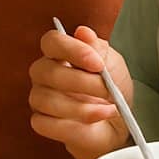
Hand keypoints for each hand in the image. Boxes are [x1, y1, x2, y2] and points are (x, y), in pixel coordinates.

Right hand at [28, 24, 132, 158]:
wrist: (119, 123)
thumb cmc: (112, 90)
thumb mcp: (112, 64)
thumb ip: (98, 48)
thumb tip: (83, 32)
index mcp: (59, 53)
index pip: (52, 41)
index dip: (72, 50)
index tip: (97, 64)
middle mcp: (44, 73)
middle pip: (48, 72)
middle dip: (82, 82)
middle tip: (107, 90)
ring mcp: (39, 98)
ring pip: (47, 100)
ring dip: (82, 108)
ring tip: (108, 110)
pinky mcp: (41, 122)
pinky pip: (44, 124)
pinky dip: (72, 126)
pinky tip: (93, 122)